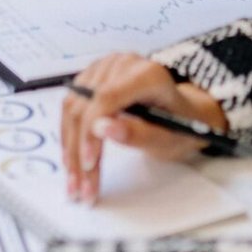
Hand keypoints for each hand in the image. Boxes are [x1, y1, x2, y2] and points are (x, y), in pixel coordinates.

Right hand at [61, 53, 228, 202]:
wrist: (181, 111)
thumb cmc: (180, 124)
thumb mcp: (170, 137)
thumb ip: (140, 133)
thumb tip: (102, 129)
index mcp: (147, 73)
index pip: (106, 98)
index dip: (91, 132)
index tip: (88, 164)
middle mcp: (121, 64)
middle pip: (86, 106)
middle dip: (79, 151)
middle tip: (82, 188)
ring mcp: (103, 68)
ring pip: (72, 109)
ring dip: (69, 149)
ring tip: (75, 182)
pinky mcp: (90, 78)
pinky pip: (70, 109)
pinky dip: (70, 138)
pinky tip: (72, 162)